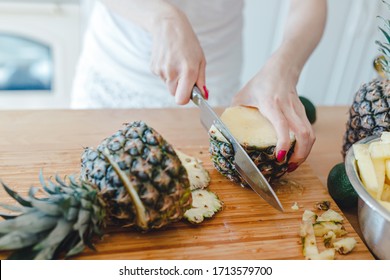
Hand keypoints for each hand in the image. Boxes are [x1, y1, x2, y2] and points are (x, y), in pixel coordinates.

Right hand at [150, 8, 206, 103]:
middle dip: (180, 88)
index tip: (189, 93)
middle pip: (175, 94)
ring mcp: (161, 71)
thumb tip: (203, 97)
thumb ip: (201, 81)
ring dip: (173, 79)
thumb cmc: (188, 43)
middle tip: (185, 73)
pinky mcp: (153, 68)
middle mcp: (172, 72)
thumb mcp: (200, 60)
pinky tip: (169, 60)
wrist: (168, 26)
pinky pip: (162, 78)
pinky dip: (167, 73)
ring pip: (168, 86)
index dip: (186, 98)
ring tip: (177, 62)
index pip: (181, 99)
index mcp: (187, 71)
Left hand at [232, 52, 314, 170]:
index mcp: (272, 104)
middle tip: (288, 167)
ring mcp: (298, 111)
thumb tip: (223, 129)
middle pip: (304, 134)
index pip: (283, 125)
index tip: (279, 157)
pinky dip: (305, 146)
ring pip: (310, 135)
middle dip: (299, 155)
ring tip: (293, 164)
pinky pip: (309, 132)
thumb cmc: (261, 82)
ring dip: (304, 153)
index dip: (283, 143)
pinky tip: (296, 153)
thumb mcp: (242, 95)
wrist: (282, 69)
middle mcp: (288, 108)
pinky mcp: (303, 113)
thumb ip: (234, 111)